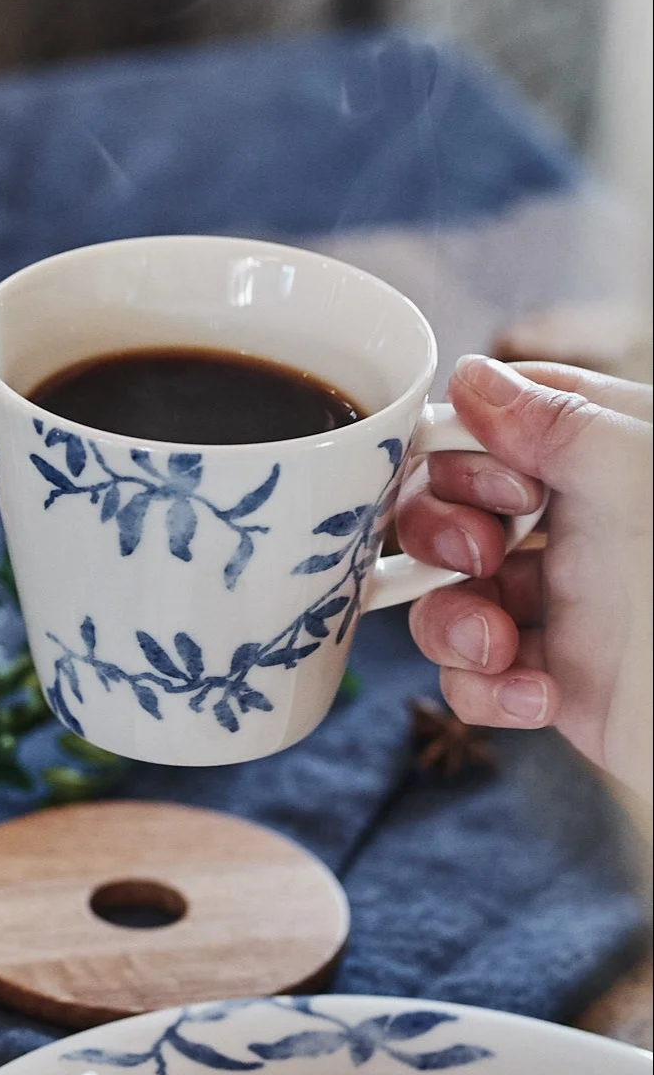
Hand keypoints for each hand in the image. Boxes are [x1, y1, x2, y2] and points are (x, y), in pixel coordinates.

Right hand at [396, 355, 651, 799]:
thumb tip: (473, 377)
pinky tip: (536, 697)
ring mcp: (564, 604)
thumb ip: (561, 418)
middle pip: (451, 505)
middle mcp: (585, 526)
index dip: (470, 452)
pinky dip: (484, 691)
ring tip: (496, 649)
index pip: (503, 420)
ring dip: (451, 623)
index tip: (508, 490)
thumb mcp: (639, 480)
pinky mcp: (551, 678)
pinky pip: (471, 675)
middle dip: (441, 536)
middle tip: (481, 559)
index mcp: (611, 460)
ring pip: (446, 593)